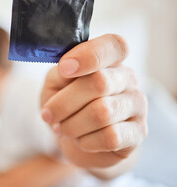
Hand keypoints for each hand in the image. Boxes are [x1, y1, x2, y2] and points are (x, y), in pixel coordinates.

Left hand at [41, 34, 147, 169]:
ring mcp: (137, 105)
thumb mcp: (56, 84)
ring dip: (72, 125)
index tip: (64, 69)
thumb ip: (61, 73)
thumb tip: (67, 69)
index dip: (89, 55)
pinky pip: (110, 137)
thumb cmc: (67, 105)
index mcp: (110, 60)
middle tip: (48, 115)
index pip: (114, 45)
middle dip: (64, 103)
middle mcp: (128, 78)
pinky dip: (86, 141)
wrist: (78, 138)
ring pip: (102, 112)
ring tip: (62, 129)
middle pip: (99, 82)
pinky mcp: (139, 133)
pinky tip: (81, 140)